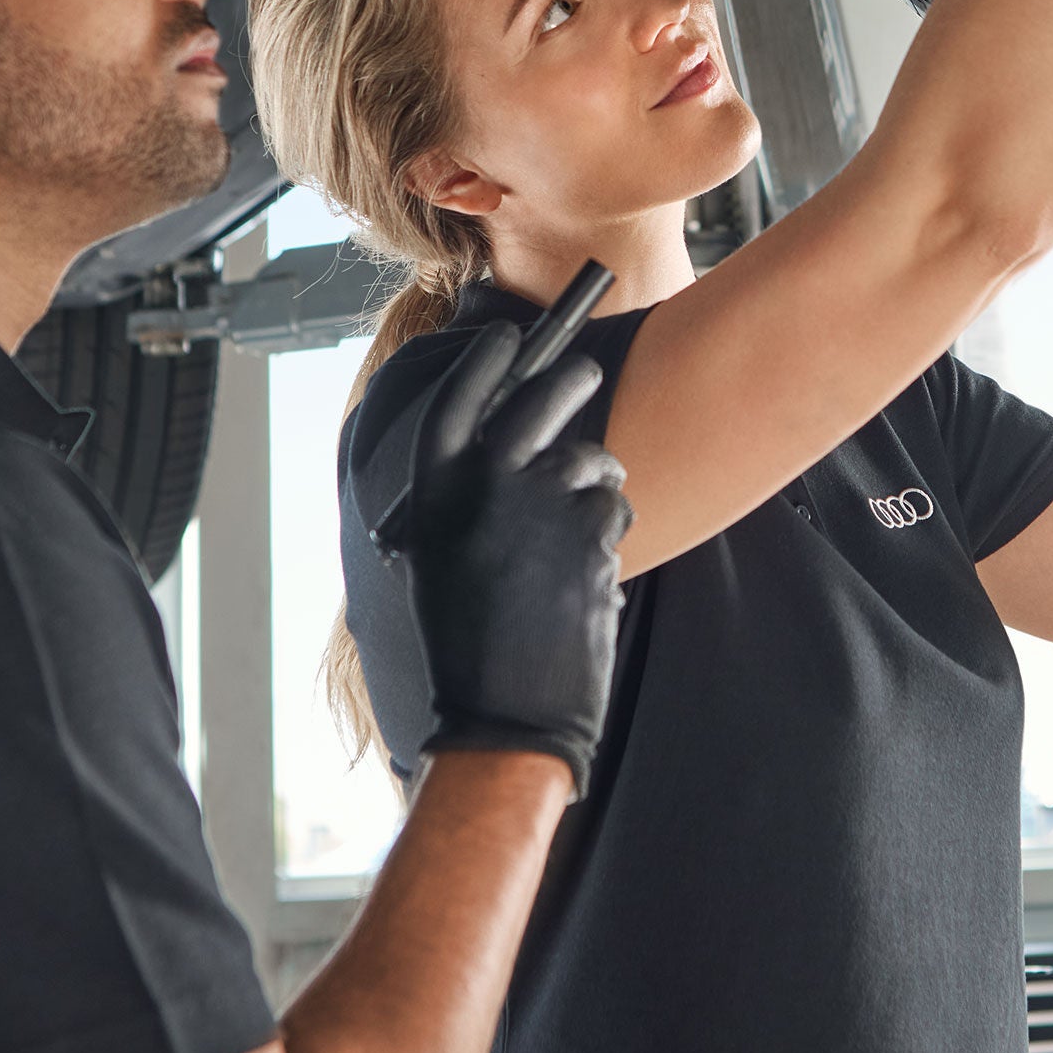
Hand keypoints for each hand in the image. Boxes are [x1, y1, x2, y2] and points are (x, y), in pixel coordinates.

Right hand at [396, 323, 632, 796]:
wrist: (503, 715)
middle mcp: (487, 482)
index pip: (462, 397)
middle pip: (545, 396)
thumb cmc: (466, 642)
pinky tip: (586, 570)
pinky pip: (615, 507)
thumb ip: (470, 497)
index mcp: (437, 491)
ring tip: (573, 537)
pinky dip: (609, 531)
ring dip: (596, 484)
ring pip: (593, 461)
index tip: (508, 337)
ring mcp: (543, 502)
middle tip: (586, 373)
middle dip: (572, 378)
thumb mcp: (443, 556)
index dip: (486, 361)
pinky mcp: (593, 530)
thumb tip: (513, 445)